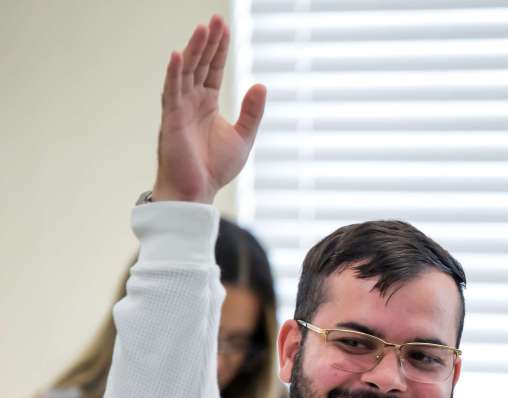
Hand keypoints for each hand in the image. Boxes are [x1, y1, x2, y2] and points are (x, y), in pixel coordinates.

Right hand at [152, 16, 265, 203]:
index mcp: (206, 103)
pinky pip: (172, 91)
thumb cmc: (214, 168)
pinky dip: (174, 73)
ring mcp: (179, 108)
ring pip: (186, 72)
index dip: (218, 48)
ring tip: (202, 28)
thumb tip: (261, 85)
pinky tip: (178, 55)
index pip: (213, 68)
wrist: (196, 192)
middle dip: (208, 42)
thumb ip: (252, 112)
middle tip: (215, 19)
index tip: (223, 26)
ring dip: (193, 50)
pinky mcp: (171, 119)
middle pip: (200, 64)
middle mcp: (190, 101)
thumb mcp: (243, 136)